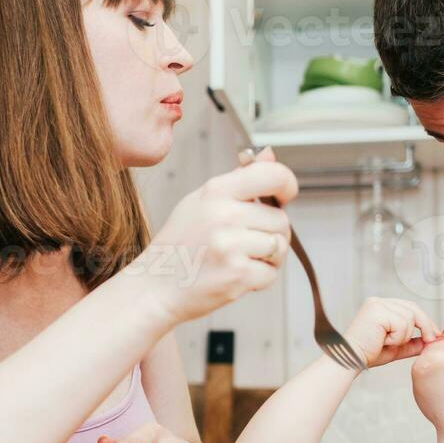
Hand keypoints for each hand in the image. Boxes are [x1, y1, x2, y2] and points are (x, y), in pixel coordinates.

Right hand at [135, 148, 297, 325]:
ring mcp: (231, 245)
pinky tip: (235, 275)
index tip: (284, 197)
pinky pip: (271, 274)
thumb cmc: (181, 244)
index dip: (287, 185)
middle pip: (280, 219)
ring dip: (268, 257)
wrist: (155, 287)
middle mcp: (224, 215)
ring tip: (240, 259)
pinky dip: (259, 278)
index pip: (272, 175)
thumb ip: (239, 179)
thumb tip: (269, 154)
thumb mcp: (201, 201)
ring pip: (279, 246)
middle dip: (272, 233)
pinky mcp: (237, 274)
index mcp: (216, 190)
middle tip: (247, 242)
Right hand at [343, 296, 439, 367]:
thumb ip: (412, 342)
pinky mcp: (378, 311)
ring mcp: (378, 305)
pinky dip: (397, 338)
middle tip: (431, 340)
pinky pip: (402, 324)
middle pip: (413, 308)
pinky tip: (383, 341)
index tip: (434, 334)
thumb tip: (430, 341)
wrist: (350, 360)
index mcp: (381, 306)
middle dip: (426, 325)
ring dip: (404, 336)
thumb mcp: (396, 347)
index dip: (425, 320)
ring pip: (409, 318)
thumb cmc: (368, 354)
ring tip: (387, 343)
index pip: (409, 307)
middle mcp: (378, 302)